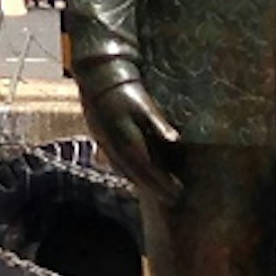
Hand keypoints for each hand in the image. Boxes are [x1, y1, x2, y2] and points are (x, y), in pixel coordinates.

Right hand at [77, 72, 180, 204]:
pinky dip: (127, 171)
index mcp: (127, 139)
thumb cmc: (125, 90)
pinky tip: (134, 173)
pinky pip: (115, 161)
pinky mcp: (100, 137)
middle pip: (136, 173)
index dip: (162, 182)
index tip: (178, 192)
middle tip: (172, 198)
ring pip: (124, 169)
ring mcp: (105, 142)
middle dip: (154, 187)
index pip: (148, 168)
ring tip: (156, 191)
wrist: (97, 77)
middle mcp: (114, 145)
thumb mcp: (145, 105)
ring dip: (140, 182)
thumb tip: (174, 140)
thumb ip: (158, 123)